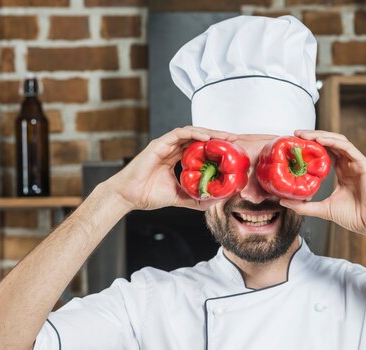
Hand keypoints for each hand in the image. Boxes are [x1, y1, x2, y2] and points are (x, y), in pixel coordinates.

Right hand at [105, 126, 237, 211]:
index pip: (200, 148)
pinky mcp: (159, 143)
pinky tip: (208, 138)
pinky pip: (180, 134)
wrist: (129, 196)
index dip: (217, 148)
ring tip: (226, 137)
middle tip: (236, 140)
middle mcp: (172, 149)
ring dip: (210, 133)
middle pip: (199, 138)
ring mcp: (166, 144)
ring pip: (192, 132)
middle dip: (218, 137)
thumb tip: (217, 200)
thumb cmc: (149, 195)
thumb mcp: (180, 197)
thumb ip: (197, 197)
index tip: (233, 151)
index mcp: (177, 158)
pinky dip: (195, 133)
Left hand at [279, 129, 365, 236]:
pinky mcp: (363, 164)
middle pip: (329, 143)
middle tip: (295, 134)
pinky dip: (333, 141)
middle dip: (312, 136)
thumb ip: (304, 206)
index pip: (324, 152)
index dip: (310, 146)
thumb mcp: (323, 209)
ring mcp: (356, 162)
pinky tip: (320, 140)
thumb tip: (284, 201)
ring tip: (304, 135)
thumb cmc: (354, 217)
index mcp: (341, 172)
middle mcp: (349, 164)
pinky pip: (347, 147)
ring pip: (337, 140)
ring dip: (320, 135)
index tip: (293, 145)